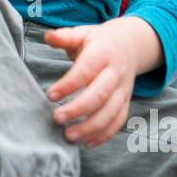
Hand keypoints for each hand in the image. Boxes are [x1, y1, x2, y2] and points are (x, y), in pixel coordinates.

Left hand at [43, 17, 159, 147]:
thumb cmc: (97, 42)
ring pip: (111, 112)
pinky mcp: (125, 103)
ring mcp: (123, 90)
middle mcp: (115, 73)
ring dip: (91, 127)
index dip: (68, 85)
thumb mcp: (82, 34)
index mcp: (102, 53)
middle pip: (100, 95)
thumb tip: (48, 36)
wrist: (129, 46)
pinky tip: (86, 142)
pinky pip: (118, 122)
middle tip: (57, 118)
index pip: (85, 71)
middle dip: (78, 109)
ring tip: (69, 136)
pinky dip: (104, 135)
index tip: (50, 96)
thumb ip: (64, 37)